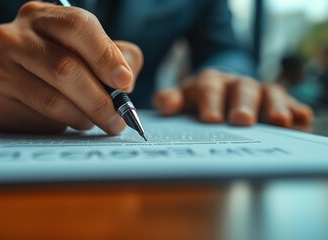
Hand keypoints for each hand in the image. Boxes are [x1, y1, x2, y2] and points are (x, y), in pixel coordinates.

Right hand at [0, 2, 142, 133]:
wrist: (10, 76)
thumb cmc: (56, 60)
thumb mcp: (88, 50)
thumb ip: (116, 57)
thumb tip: (126, 82)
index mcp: (44, 16)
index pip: (77, 25)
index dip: (104, 55)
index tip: (124, 81)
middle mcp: (15, 34)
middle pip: (64, 67)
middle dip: (99, 99)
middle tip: (117, 119)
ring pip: (52, 98)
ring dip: (83, 116)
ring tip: (97, 121)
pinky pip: (37, 116)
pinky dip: (64, 123)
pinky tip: (73, 121)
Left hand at [153, 69, 312, 127]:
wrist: (222, 90)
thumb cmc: (200, 100)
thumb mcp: (183, 99)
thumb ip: (170, 101)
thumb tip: (164, 104)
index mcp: (209, 82)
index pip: (208, 89)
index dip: (210, 102)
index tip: (210, 119)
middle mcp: (235, 84)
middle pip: (240, 90)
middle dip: (242, 104)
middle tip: (241, 120)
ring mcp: (258, 91)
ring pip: (268, 93)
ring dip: (272, 106)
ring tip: (278, 121)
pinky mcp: (278, 101)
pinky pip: (289, 103)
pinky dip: (294, 110)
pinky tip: (299, 119)